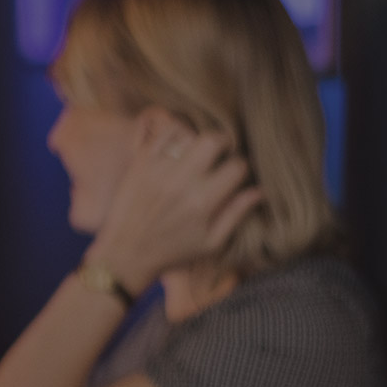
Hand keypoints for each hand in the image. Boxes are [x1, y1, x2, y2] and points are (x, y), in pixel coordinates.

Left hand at [86, 114, 262, 288]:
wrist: (126, 253)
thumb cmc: (172, 252)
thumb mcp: (211, 243)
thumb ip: (236, 214)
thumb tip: (259, 190)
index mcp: (203, 202)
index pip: (236, 167)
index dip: (242, 169)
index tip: (236, 175)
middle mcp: (181, 181)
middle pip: (213, 140)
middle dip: (224, 144)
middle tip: (221, 154)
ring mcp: (158, 169)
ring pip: (188, 134)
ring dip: (198, 140)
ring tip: (198, 153)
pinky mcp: (140, 164)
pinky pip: (161, 134)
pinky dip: (174, 133)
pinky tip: (179, 146)